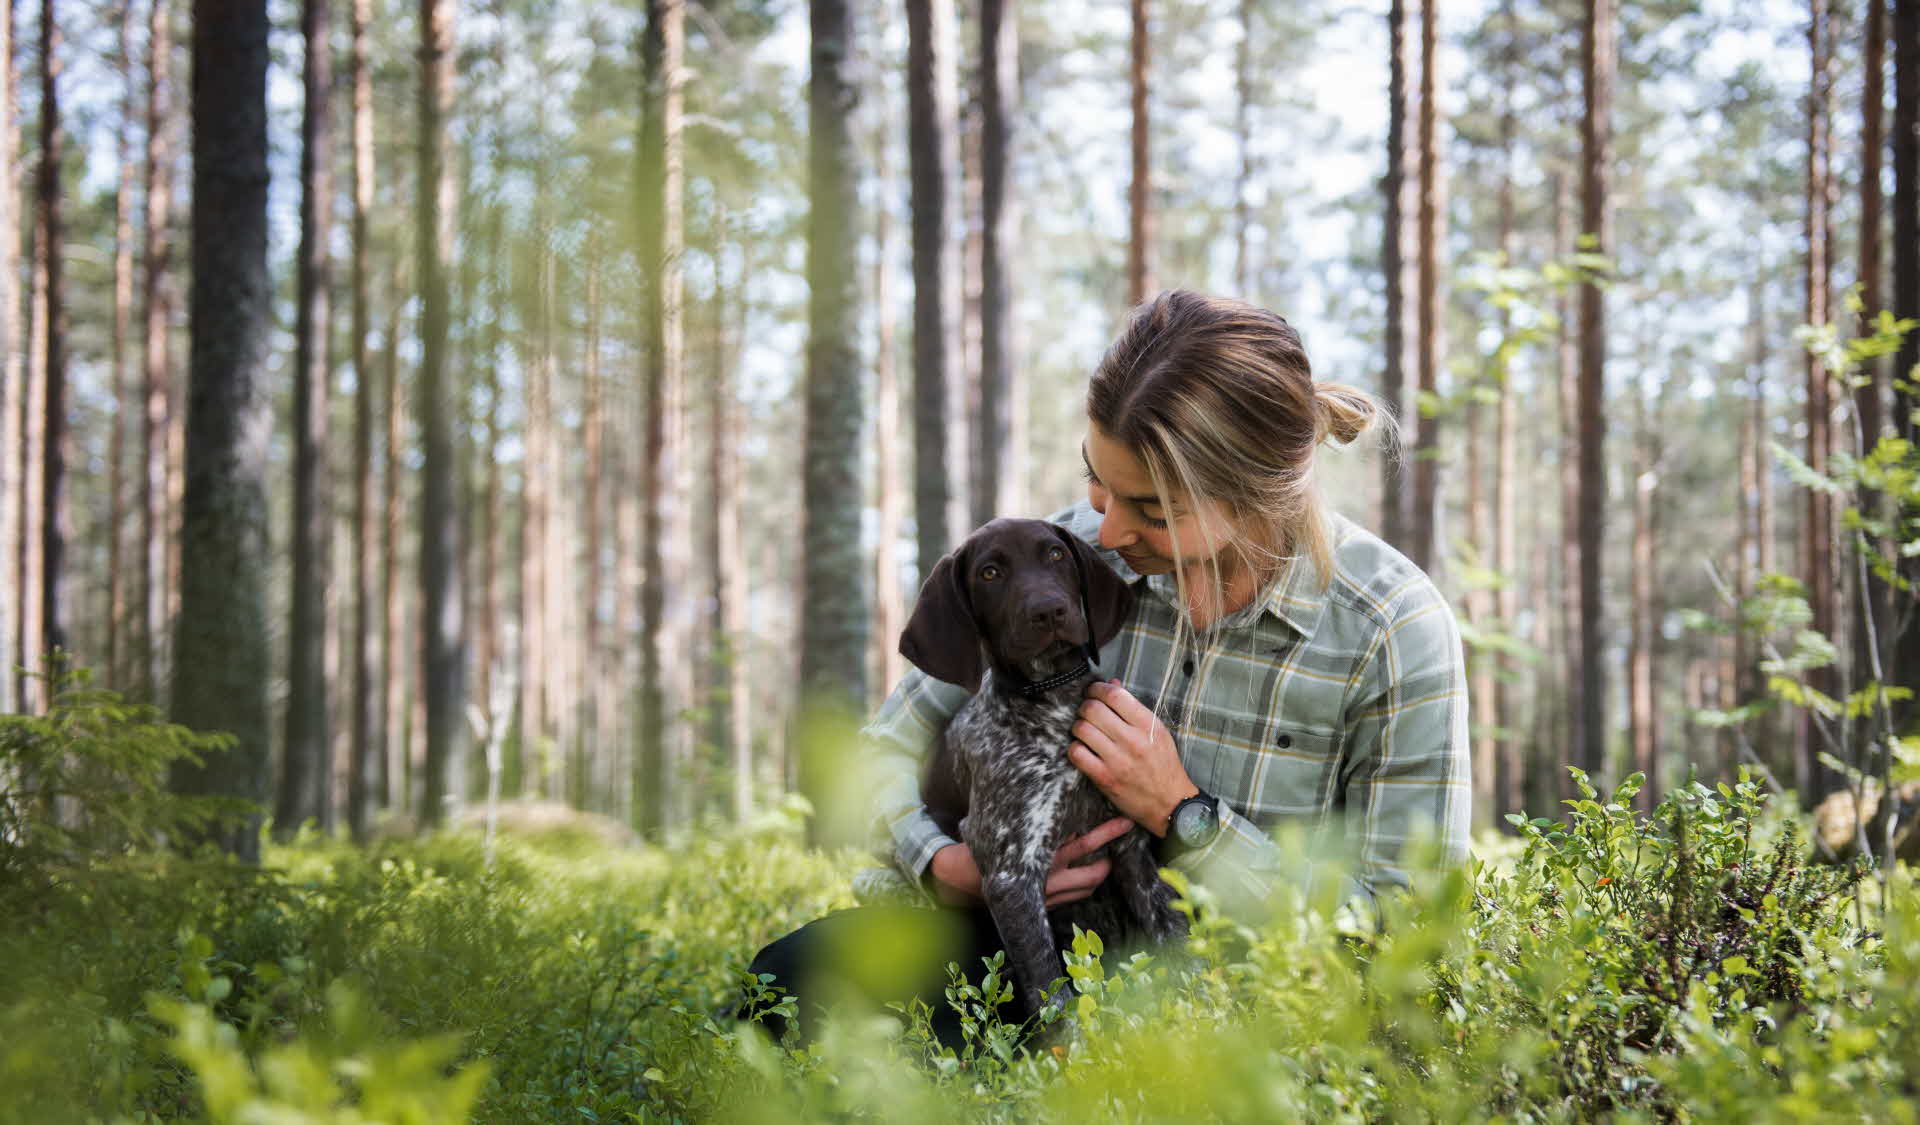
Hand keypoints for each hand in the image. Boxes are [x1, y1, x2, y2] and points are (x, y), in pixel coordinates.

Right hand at [926, 816, 1136, 908]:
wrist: (961, 878)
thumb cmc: (984, 844)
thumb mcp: (1005, 825)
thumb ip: (1028, 815)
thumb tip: (1046, 793)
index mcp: (1041, 857)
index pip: (1083, 844)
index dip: (1106, 833)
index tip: (1124, 821)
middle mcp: (1049, 880)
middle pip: (1093, 870)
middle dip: (1112, 855)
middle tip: (1125, 837)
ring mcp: (1049, 896)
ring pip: (1088, 887)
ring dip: (1102, 873)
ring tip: (1109, 860)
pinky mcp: (1044, 905)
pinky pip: (1075, 897)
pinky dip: (1086, 886)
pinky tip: (1089, 876)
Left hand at [1069, 680, 1195, 835]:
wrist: (1170, 804)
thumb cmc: (1163, 765)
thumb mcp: (1157, 732)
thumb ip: (1134, 708)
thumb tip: (1112, 684)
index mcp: (1148, 725)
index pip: (1115, 695)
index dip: (1097, 689)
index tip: (1093, 691)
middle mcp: (1133, 740)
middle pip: (1093, 709)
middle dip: (1084, 706)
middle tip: (1086, 711)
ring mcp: (1117, 760)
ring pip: (1081, 729)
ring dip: (1078, 726)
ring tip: (1084, 731)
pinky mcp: (1105, 778)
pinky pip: (1077, 754)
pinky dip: (1075, 748)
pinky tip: (1083, 749)